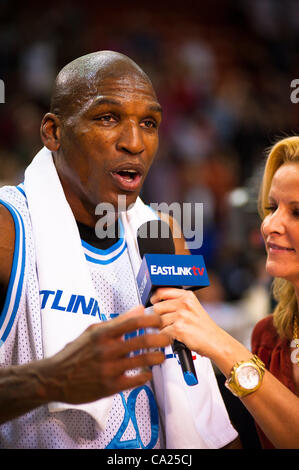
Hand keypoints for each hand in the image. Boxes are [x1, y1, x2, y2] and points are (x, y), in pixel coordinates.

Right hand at [40, 305, 169, 403]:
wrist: (55, 377)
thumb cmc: (76, 352)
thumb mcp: (94, 331)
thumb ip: (118, 320)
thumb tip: (139, 308)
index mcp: (103, 333)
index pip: (134, 322)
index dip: (152, 320)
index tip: (160, 321)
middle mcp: (106, 349)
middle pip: (143, 341)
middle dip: (161, 339)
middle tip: (167, 338)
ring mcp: (109, 369)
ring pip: (143, 361)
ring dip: (157, 358)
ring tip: (161, 356)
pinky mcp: (110, 387)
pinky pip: (136, 380)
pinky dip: (145, 376)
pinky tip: (146, 373)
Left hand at [151, 288, 224, 358]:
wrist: (215, 341)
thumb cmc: (203, 327)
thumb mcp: (193, 308)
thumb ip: (178, 302)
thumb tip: (157, 301)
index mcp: (187, 296)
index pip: (162, 291)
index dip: (155, 298)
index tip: (154, 302)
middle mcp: (184, 303)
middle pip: (157, 308)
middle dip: (159, 317)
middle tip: (168, 323)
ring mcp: (182, 315)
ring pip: (159, 321)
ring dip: (163, 328)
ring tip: (174, 331)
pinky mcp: (179, 328)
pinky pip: (162, 332)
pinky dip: (166, 337)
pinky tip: (175, 337)